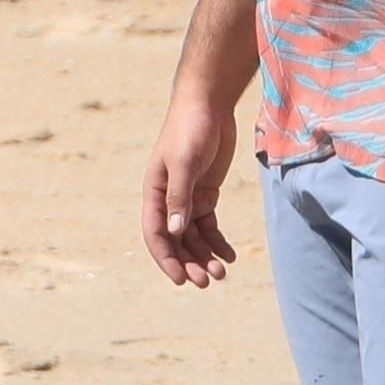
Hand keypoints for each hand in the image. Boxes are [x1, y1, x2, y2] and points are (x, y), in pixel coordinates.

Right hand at [142, 99, 240, 287]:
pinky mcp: (205, 193)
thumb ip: (179, 196)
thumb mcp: (184, 161)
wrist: (209, 103)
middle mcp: (168, 199)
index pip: (155, 234)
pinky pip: (209, 225)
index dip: (166, 259)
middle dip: (190, 262)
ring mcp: (187, 197)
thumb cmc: (190, 128)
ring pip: (193, 237)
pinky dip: (218, 241)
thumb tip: (175, 231)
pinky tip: (230, 255)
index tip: (182, 279)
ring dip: (205, 256)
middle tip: (208, 281)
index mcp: (154, 192)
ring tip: (222, 272)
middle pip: (176, 241)